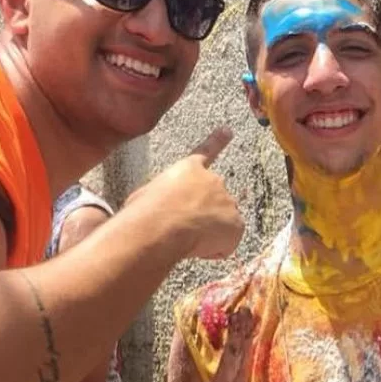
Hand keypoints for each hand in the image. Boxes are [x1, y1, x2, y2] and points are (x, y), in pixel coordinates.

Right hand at [135, 126, 243, 259]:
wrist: (159, 226)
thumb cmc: (144, 212)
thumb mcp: (146, 197)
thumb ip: (161, 198)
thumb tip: (159, 214)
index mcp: (189, 169)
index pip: (206, 151)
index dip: (217, 141)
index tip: (228, 130)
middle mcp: (214, 181)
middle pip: (214, 202)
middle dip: (203, 216)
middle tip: (182, 228)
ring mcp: (228, 202)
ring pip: (220, 225)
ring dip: (206, 234)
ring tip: (185, 237)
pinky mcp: (236, 225)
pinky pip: (224, 245)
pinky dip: (212, 251)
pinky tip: (195, 247)